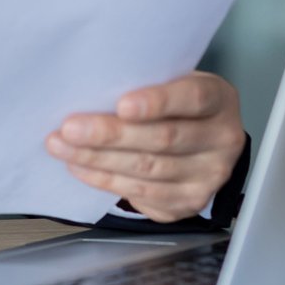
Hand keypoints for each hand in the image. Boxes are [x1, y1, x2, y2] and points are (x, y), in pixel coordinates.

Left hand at [46, 72, 244, 222]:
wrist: (205, 143)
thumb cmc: (179, 104)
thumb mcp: (174, 82)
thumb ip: (147, 84)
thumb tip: (91, 90)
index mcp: (219, 100)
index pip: (193, 99)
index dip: (158, 102)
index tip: (122, 104)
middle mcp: (222, 141)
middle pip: (163, 139)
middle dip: (111, 134)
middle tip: (71, 128)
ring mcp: (208, 177)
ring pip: (147, 170)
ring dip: (98, 159)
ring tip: (63, 147)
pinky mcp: (188, 202)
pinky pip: (141, 194)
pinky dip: (105, 180)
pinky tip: (79, 167)